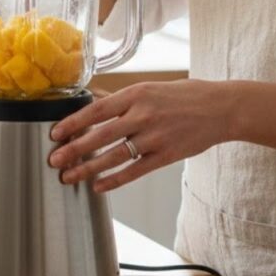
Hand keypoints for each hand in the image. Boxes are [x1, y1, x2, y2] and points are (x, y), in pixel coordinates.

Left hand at [47, 80, 236, 192]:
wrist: (221, 108)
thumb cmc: (185, 96)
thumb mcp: (151, 88)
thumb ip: (121, 98)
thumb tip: (92, 100)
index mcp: (137, 94)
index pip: (97, 109)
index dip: (73, 123)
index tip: (55, 133)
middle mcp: (144, 114)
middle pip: (101, 135)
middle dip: (74, 149)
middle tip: (54, 161)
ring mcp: (156, 136)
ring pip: (115, 156)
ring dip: (89, 168)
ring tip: (69, 177)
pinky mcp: (167, 155)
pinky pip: (135, 171)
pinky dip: (115, 180)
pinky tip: (98, 186)